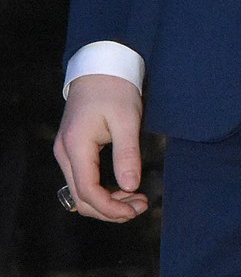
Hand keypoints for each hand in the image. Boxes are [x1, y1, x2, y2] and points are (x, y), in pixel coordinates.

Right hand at [53, 74, 148, 222]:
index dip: (111, 208)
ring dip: (107, 202)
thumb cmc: (115, 88)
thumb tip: (131, 187)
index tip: (136, 209)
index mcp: (76, 146)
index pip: (88, 192)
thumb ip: (127, 154)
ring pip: (80, 193)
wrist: (100, 66)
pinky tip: (122, 189)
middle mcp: (64, 153)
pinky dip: (101, 191)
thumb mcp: (127, 119)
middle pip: (81, 198)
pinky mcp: (72, 150)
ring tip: (135, 200)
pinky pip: (82, 180)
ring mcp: (66, 152)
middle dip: (111, 210)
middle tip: (141, 206)